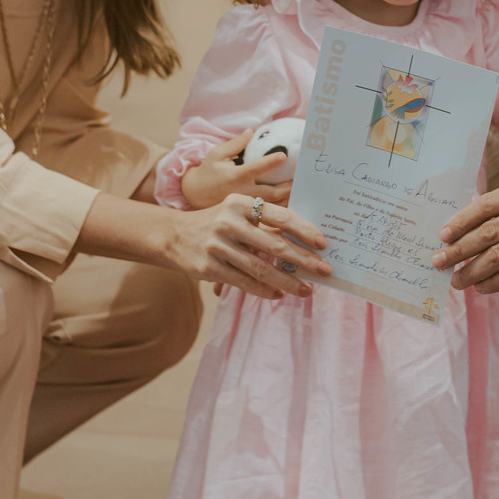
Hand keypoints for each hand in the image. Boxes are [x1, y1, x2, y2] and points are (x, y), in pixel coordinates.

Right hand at [165, 194, 330, 299]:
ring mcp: (218, 245)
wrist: (173, 235)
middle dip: (304, 260)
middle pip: (275, 244)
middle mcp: (229, 222)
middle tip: (324, 270)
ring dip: (288, 281)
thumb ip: (264, 224)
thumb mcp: (236, 213)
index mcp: (240, 204)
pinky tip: (279, 294)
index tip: (323, 244)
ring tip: (306, 290)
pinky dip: (264, 290)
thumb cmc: (216, 223)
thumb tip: (303, 243)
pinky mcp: (209, 267)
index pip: (280, 216)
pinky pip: (244, 282)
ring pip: (261, 268)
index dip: (304, 230)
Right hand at [180, 132, 293, 210]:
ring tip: (304, 194)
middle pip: (271, 193)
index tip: (284, 155)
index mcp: (235, 176)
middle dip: (289, 187)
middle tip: (305, 180)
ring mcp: (244, 209)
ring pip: (272, 208)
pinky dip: (280, 215)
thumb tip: (252, 131)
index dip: (270, 162)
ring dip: (289, 201)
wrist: (192, 196)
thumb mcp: (217, 154)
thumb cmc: (206, 172)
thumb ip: (236, 144)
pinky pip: (266, 218)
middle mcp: (242, 193)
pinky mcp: (244, 219)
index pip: (255, 168)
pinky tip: (293, 210)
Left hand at [431, 174, 498, 294]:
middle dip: (460, 249)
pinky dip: (494, 282)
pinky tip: (481, 287)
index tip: (443, 235)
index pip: (489, 203)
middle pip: (491, 230)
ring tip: (457, 280)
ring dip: (473, 270)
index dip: (462, 220)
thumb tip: (459, 231)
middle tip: (440, 261)